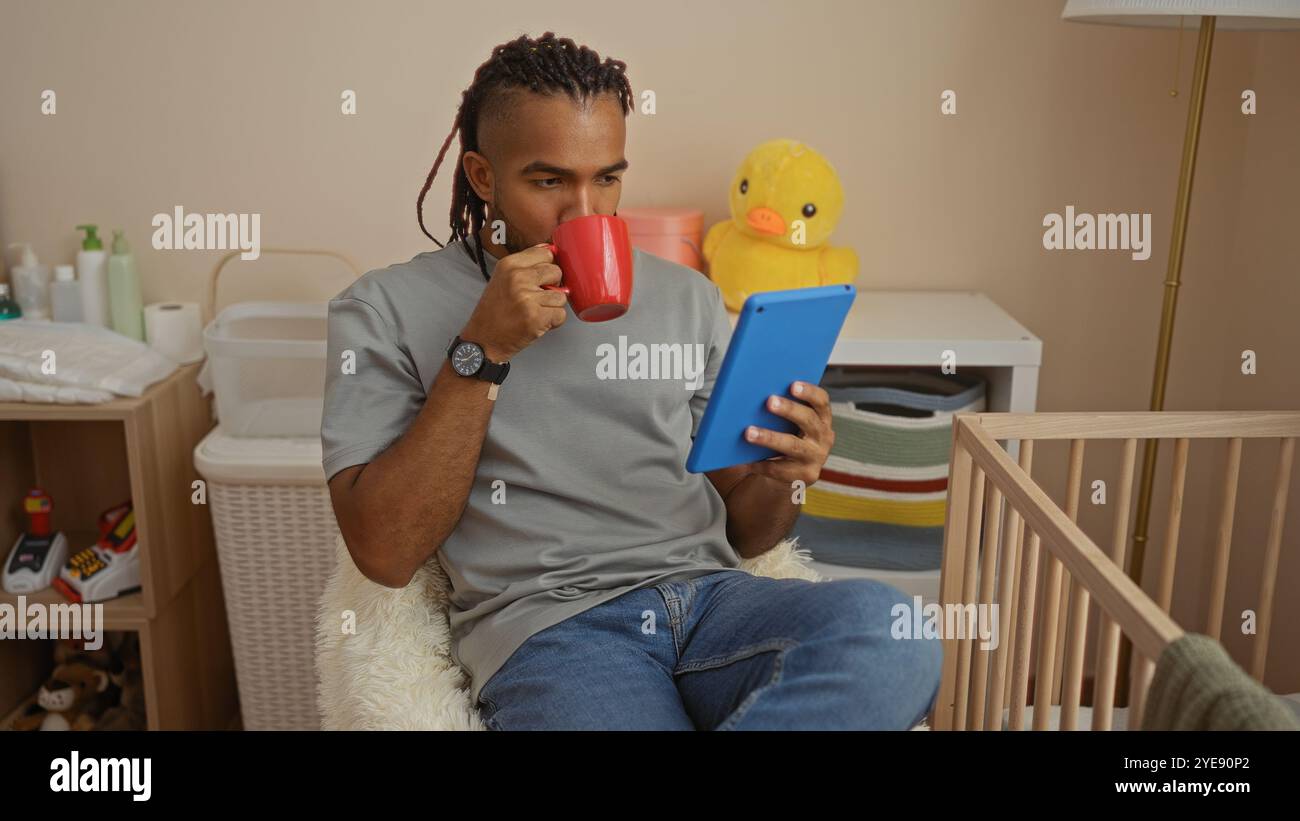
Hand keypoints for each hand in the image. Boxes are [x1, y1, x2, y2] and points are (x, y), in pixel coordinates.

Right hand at [460, 243, 566, 360]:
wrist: (482, 341)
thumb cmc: (494, 312)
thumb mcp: (503, 279)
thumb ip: (526, 265)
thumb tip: (551, 250)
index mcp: (509, 264)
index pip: (546, 253)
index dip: (548, 267)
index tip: (540, 279)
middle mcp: (518, 277)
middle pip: (557, 272)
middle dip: (553, 287)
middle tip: (536, 299)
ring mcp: (527, 297)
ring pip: (561, 296)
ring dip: (552, 307)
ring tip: (533, 313)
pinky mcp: (536, 317)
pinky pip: (561, 314)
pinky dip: (553, 322)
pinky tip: (537, 323)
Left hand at [743, 380, 833, 485]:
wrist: (785, 476)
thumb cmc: (781, 438)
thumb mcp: (785, 422)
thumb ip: (776, 408)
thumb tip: (748, 394)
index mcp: (821, 417)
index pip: (821, 401)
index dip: (809, 392)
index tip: (792, 384)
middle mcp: (823, 436)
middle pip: (808, 420)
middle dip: (789, 409)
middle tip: (769, 401)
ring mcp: (816, 457)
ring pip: (793, 445)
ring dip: (770, 437)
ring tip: (749, 432)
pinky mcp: (806, 476)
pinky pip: (781, 468)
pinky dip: (763, 463)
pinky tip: (747, 460)